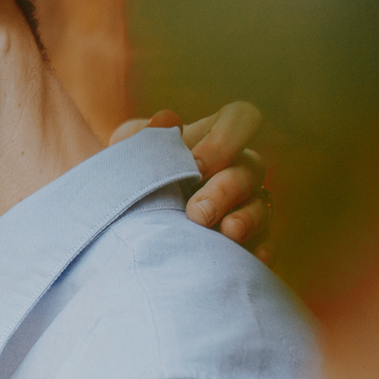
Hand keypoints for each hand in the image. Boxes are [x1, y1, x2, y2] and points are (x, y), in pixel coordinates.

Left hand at [111, 103, 271, 259]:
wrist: (114, 226)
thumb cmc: (126, 179)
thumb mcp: (126, 155)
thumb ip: (142, 136)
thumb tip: (168, 120)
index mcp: (210, 139)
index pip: (242, 119)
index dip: (227, 139)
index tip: (194, 165)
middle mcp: (234, 169)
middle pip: (251, 168)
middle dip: (226, 190)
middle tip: (196, 214)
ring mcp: (242, 205)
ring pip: (261, 206)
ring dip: (247, 220)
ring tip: (226, 235)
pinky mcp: (244, 241)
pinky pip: (264, 244)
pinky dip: (260, 251)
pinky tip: (253, 258)